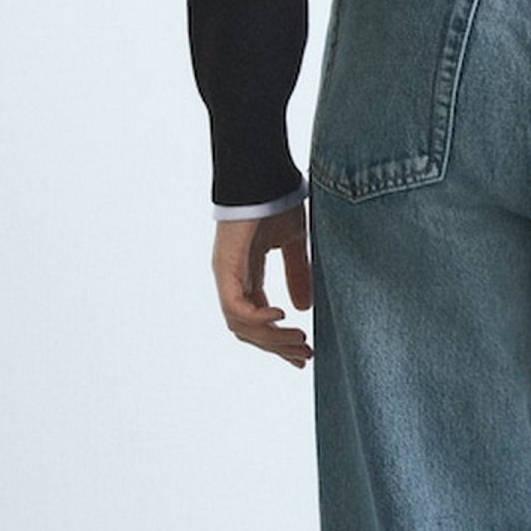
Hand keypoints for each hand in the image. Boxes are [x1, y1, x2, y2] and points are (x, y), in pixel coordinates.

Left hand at [211, 202, 312, 365]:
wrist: (263, 174)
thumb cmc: (276, 201)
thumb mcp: (293, 244)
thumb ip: (297, 275)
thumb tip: (303, 308)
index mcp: (246, 277)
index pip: (258, 321)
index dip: (279, 341)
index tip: (304, 355)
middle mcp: (232, 281)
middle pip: (249, 331)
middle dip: (278, 347)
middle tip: (305, 356)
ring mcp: (226, 275)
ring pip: (241, 326)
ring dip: (271, 338)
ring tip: (300, 339)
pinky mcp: (225, 267)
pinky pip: (235, 307)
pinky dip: (257, 318)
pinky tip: (281, 316)